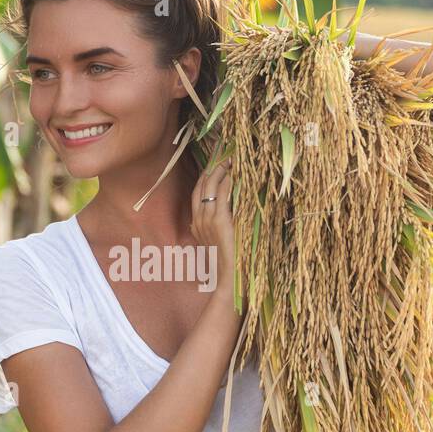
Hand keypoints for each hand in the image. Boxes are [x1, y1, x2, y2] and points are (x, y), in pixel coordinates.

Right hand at [190, 156, 236, 299]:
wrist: (229, 281)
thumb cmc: (229, 264)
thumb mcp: (220, 243)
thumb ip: (220, 227)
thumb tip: (231, 211)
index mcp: (196, 224)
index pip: (198, 191)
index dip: (207, 173)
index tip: (217, 160)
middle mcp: (198, 219)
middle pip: (202, 184)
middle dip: (212, 165)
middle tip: (224, 150)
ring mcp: (207, 220)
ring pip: (210, 186)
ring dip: (221, 169)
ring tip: (231, 157)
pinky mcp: (220, 221)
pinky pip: (223, 194)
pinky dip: (229, 181)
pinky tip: (235, 172)